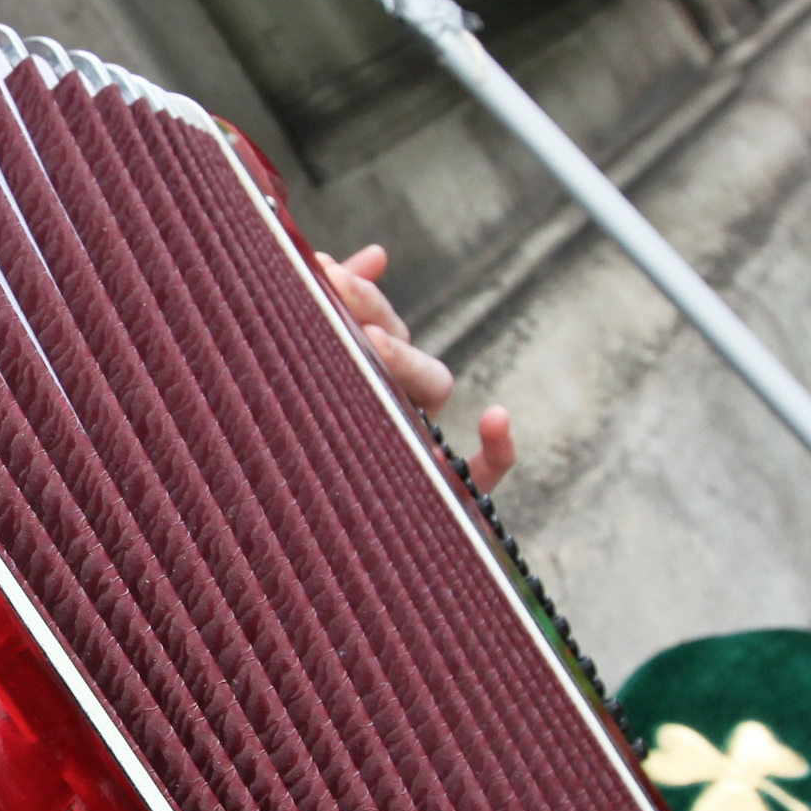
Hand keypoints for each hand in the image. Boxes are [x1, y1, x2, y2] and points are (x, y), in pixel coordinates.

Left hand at [320, 242, 517, 487]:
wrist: (312, 556)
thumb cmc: (311, 471)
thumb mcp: (310, 387)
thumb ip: (334, 317)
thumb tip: (374, 255)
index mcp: (370, 382)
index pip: (376, 322)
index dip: (357, 292)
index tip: (323, 268)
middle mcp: (399, 406)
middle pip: (399, 341)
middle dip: (371, 312)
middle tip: (333, 289)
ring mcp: (423, 445)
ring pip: (435, 386)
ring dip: (409, 360)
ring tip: (371, 342)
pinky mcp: (448, 496)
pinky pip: (486, 474)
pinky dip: (500, 448)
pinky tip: (496, 418)